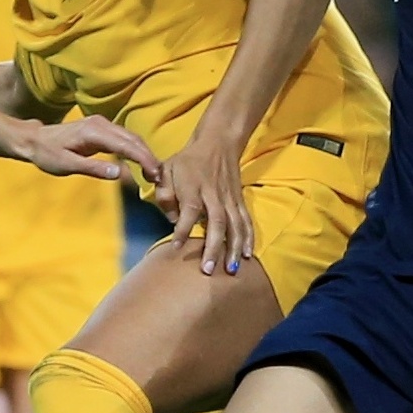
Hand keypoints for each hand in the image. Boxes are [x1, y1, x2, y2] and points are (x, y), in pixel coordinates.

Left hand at [13, 113, 163, 186]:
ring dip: (145, 153)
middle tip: (160, 177)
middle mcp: (101, 124)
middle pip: (134, 139)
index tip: (156, 174)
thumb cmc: (48, 155)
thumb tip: (120, 174)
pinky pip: (125, 138)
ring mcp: (102, 124)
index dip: (144, 159)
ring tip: (154, 173)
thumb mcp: (67, 166)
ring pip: (131, 137)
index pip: (127, 145)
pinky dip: (136, 150)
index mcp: (94, 133)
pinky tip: (142, 162)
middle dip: (149, 157)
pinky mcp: (102, 128)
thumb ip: (93, 169)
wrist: (35, 140)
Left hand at [151, 122, 252, 274]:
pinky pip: (246, 221)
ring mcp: (229, 198)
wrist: (218, 143)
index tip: (175, 246)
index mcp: (193, 186)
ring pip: (235, 225)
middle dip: (213, 247)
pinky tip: (248, 256)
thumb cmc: (188, 160)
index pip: (189, 210)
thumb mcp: (167, 169)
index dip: (182, 229)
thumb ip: (164, 193)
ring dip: (234, 248)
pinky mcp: (239, 201)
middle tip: (208, 270)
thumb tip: (171, 217)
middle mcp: (214, 194)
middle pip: (217, 222)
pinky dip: (248, 239)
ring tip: (231, 270)